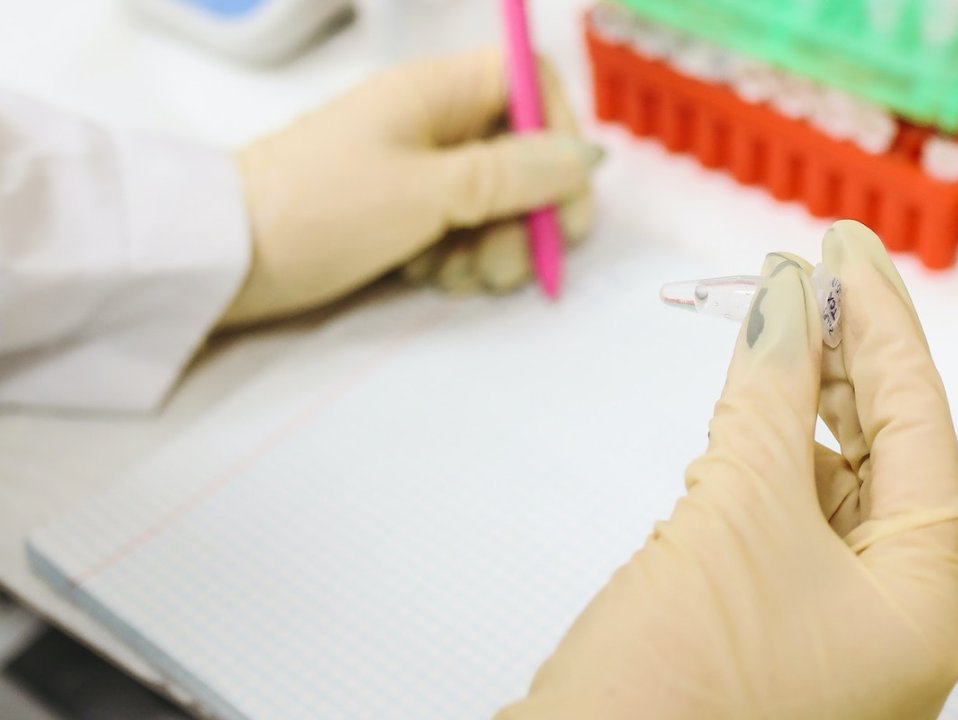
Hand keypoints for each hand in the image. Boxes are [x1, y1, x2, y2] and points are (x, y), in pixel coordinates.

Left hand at [221, 48, 600, 326]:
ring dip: (492, 244)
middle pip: (519, 151)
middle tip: (513, 265)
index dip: (559, 131)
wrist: (223, 260)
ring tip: (458, 277)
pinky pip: (455, 228)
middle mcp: (430, 122)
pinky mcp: (395, 212)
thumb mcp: (431, 192)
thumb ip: (516, 175)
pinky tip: (428, 277)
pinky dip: (455, 256)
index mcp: (435, 92)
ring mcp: (412, 168)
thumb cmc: (320, 209)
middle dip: (528, 213)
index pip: (529, 82)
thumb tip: (587, 156)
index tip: (567, 196)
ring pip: (492, 199)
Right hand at [498, 221, 957, 719]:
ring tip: (774, 325)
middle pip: (884, 457)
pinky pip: (787, 530)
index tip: (849, 249)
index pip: (920, 428)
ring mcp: (832, 639)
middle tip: (807, 272)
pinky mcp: (770, 642)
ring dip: (802, 407)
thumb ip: (770, 396)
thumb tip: (786, 302)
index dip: (884, 325)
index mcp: (920, 605)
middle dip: (844, 359)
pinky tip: (744, 418)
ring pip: (833, 491)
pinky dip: (765, 465)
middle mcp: (892, 626)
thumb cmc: (670, 698)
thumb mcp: (734, 514)